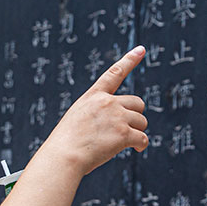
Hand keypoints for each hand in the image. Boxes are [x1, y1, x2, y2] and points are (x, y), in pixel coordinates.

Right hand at [43, 46, 147, 175]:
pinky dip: (141, 144)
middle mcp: (107, 102)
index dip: (129, 60)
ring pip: (142, 121)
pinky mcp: (124, 133)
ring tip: (123, 142)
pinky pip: (143, 138)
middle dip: (135, 116)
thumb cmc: (66, 143)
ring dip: (137, 132)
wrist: (64, 156)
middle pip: (137, 103)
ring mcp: (117, 117)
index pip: (114, 73)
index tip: (141, 49)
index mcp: (94, 96)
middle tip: (126, 130)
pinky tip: (136, 148)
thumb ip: (97, 114)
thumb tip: (117, 124)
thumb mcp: (77, 118)